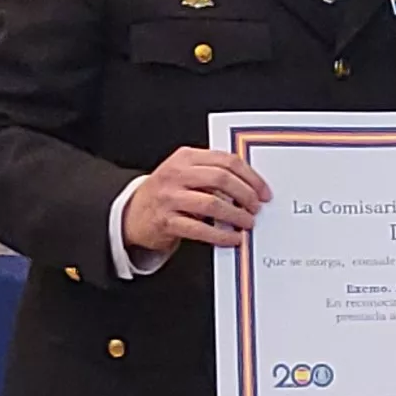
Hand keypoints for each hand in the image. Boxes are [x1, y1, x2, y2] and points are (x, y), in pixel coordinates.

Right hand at [123, 145, 270, 256]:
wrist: (132, 214)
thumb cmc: (166, 193)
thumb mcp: (185, 174)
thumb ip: (211, 174)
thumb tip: (250, 188)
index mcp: (185, 157)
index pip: (226, 160)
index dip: (250, 176)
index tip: (263, 191)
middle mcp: (176, 174)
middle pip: (222, 178)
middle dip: (246, 194)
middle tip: (256, 207)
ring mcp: (170, 197)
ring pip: (213, 203)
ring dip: (236, 215)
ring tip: (247, 223)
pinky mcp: (166, 221)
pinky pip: (200, 228)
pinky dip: (221, 235)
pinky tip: (232, 238)